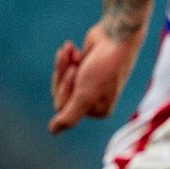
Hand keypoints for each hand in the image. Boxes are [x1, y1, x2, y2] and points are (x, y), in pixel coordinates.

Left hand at [49, 18, 142, 133]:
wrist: (116, 37)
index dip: (63, 89)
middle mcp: (95, 100)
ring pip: (62, 80)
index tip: (74, 74)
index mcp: (98, 111)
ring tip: (72, 50)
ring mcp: (91, 84)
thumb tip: (53, 131)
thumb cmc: (104, 66)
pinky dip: (67, 57)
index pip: (63, 107)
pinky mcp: (86, 69)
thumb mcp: (85, 94)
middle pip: (61, 94)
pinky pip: (66, 68)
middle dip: (63, 76)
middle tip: (74, 63)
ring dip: (64, 64)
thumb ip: (70, 115)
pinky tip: (73, 47)